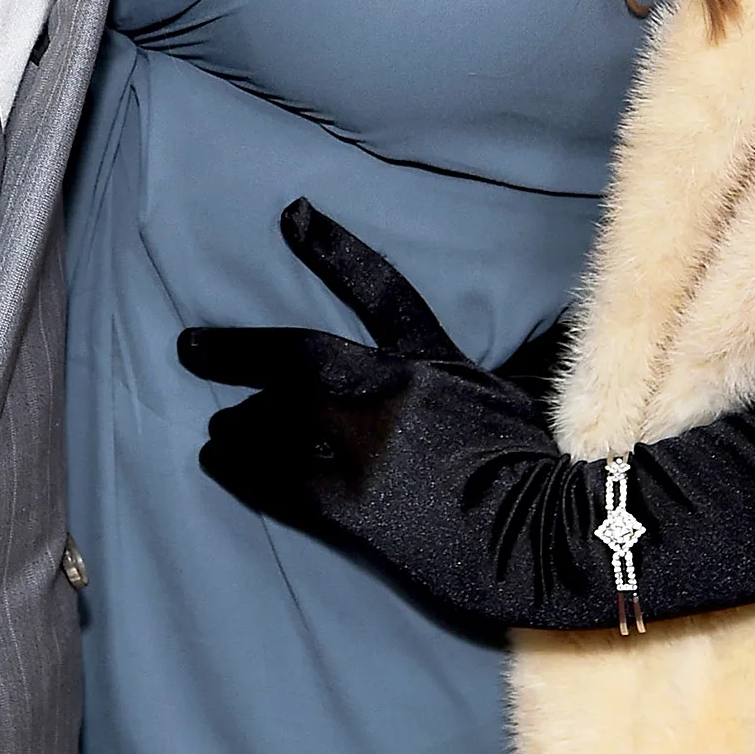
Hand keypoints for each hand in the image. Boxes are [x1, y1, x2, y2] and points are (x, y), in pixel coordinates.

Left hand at [178, 199, 754, 630]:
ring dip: (241, 419)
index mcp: (440, 365)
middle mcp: (391, 394)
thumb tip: (560, 313)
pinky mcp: (351, 504)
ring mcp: (365, 448)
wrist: (561, 539)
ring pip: (279, 421)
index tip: (292, 214)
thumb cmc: (565, 475)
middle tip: (189, 346)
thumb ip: (525, 357)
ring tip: (213, 423)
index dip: (333, 249)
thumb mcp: (539, 400)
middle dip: (238, 350)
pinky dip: (241, 465)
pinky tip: (213, 458)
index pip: (379, 290)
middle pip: (299, 357)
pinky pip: (278, 477)